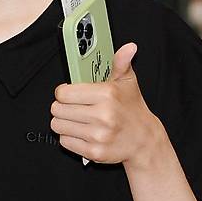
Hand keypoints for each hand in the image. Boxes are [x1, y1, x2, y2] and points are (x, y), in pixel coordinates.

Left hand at [50, 43, 161, 165]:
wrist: (144, 140)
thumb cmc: (132, 109)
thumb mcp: (127, 83)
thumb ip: (121, 63)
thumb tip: (128, 47)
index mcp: (107, 94)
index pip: (63, 93)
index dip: (63, 92)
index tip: (68, 94)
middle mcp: (103, 115)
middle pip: (57, 109)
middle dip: (62, 107)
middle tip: (73, 107)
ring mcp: (98, 135)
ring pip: (58, 126)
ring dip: (63, 122)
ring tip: (77, 120)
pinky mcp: (94, 152)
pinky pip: (65, 142)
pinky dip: (69, 137)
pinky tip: (82, 133)